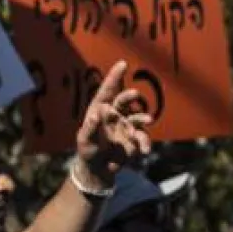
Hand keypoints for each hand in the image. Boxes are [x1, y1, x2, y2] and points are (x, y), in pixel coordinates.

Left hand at [74, 61, 152, 184]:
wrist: (98, 168)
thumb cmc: (88, 150)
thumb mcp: (85, 140)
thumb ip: (90, 128)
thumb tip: (96, 114)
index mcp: (100, 110)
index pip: (107, 91)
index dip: (115, 77)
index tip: (123, 63)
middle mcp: (115, 114)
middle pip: (124, 100)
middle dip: (130, 96)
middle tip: (134, 94)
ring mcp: (126, 125)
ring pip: (137, 117)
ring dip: (142, 117)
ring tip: (148, 120)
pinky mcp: (134, 139)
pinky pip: (142, 137)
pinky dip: (145, 143)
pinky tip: (145, 150)